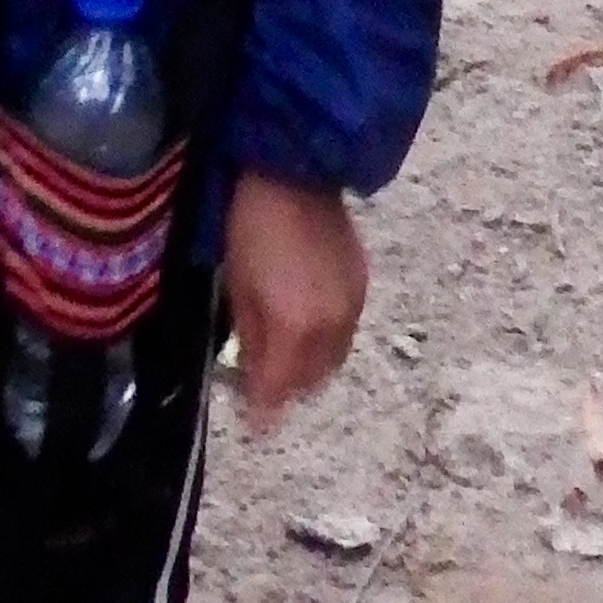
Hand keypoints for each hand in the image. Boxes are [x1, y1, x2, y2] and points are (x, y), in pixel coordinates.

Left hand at [222, 174, 366, 425]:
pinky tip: (305, 330)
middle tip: (263, 386)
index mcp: (297, 327)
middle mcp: (333, 326)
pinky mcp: (362, 288)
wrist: (296, 176)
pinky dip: (325, 344)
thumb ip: (251, 341)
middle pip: (313, 381)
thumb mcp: (239, 287)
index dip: (265, 411)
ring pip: (333, 361)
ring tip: (283, 359)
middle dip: (288, 391)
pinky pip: (345, 334)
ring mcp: (353, 306)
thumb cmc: (252, 229)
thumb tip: (256, 385)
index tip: (254, 426)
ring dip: (309, 370)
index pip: (281, 388)